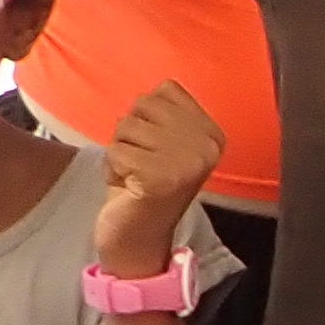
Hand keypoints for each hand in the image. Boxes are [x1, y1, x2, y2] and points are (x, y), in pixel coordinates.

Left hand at [95, 80, 222, 279]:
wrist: (137, 239)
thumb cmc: (143, 184)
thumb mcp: (164, 141)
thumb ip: (166, 112)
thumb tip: (159, 85)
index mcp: (212, 133)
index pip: (164, 90)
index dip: (145, 117)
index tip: (154, 149)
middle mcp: (206, 146)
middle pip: (142, 106)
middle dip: (129, 134)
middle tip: (141, 164)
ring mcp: (186, 163)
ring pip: (126, 127)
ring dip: (119, 152)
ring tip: (134, 175)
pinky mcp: (160, 179)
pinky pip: (116, 151)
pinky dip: (112, 169)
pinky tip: (128, 187)